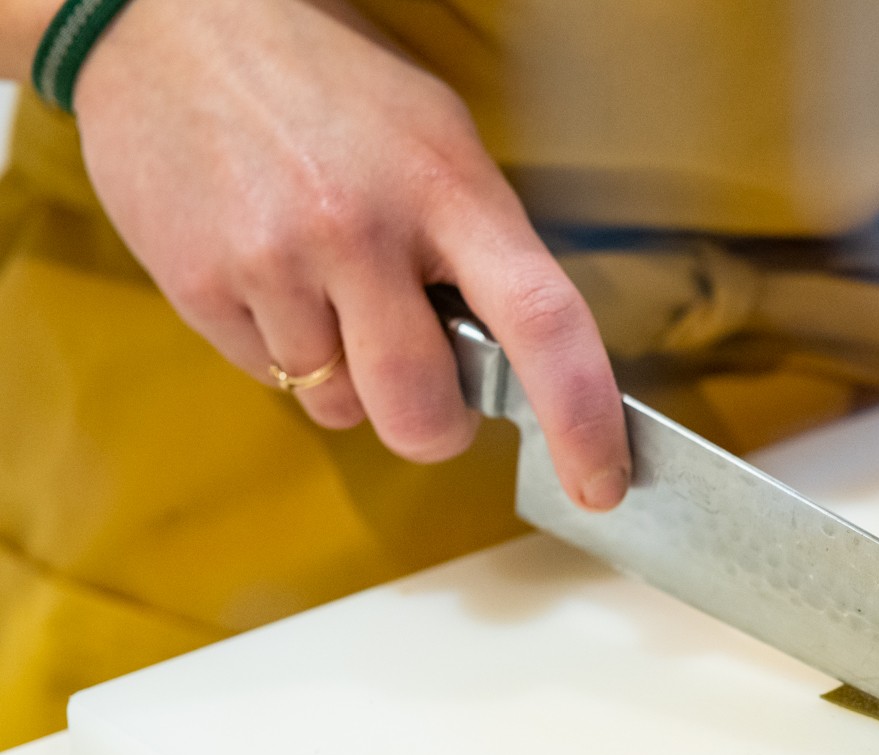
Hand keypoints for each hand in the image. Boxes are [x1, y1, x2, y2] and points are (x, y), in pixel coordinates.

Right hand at [71, 0, 629, 509]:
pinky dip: (282, 349)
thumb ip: (481, 250)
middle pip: (423, 412)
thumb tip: (528, 363)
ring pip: (340, 407)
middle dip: (433, 424)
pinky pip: (269, 378)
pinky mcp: (199, 285)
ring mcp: (274, 260)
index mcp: (448, 190)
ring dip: (346, 377)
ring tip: (324, 283)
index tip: (603, 482)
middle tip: (425, 379)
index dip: (583, 418)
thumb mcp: (436, 142)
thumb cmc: (329, 89)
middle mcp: (361, 229)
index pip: (544, 323)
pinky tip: (271, 273)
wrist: (172, 22)